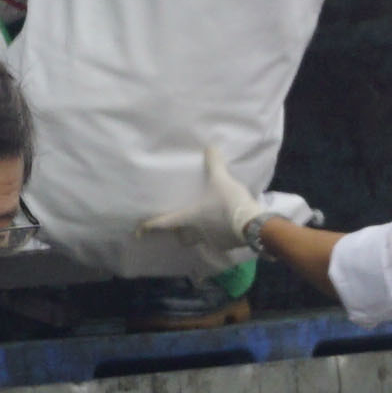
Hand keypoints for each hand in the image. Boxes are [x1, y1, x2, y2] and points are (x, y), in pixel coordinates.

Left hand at [154, 147, 269, 257]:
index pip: (163, 223)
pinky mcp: (227, 245)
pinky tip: (225, 227)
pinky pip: (217, 241)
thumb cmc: (229, 202)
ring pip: (199, 240)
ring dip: (199, 234)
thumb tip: (209, 147)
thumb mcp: (221, 179)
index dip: (149, 226)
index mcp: (190, 217)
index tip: (138, 232)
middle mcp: (197, 232)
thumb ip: (214, 163)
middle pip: (182, 238)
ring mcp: (212, 241)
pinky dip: (218, 235)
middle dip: (179, 233)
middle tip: (179, 226)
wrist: (253, 225)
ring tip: (206, 224)